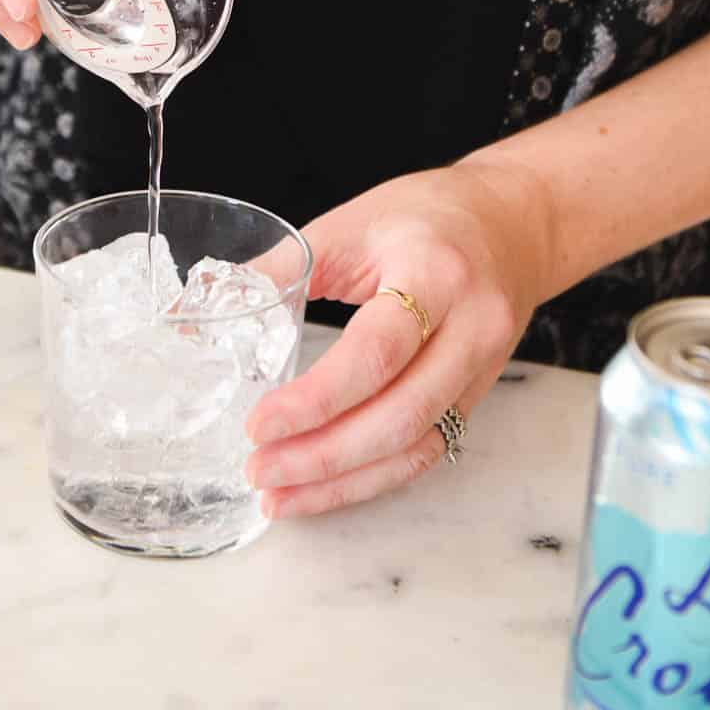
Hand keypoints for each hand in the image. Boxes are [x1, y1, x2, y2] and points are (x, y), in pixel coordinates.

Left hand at [245, 157, 556, 516]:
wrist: (511, 223)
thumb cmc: (424, 215)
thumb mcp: (348, 225)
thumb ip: (279, 270)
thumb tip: (199, 311)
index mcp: (433, 273)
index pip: (376, 352)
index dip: (316, 398)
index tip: (259, 422)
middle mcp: (470, 328)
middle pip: (399, 414)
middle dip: (323, 455)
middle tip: (258, 468)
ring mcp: (481, 369)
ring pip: (416, 446)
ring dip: (344, 481)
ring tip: (279, 494)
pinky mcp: (475, 396)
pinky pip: (426, 450)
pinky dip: (372, 477)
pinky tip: (325, 488)